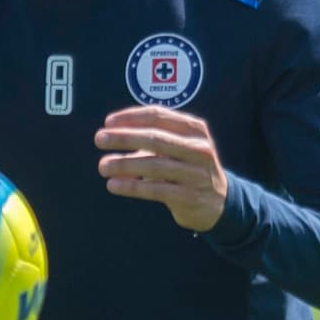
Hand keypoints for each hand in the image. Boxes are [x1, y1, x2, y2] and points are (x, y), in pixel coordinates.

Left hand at [95, 107, 227, 231]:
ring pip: (153, 165)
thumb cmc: (190, 169)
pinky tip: (114, 185)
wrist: (219, 203)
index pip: (159, 116)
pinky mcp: (189, 196)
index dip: (131, 117)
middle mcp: (198, 148)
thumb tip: (112, 138)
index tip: (108, 122)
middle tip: (99, 139)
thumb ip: (151, 140)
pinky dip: (131, 187)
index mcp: (195, 130)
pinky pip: (154, 189)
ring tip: (103, 166)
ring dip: (123, 164)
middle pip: (154, 138)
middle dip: (123, 138)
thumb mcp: (180, 147)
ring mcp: (195, 173)